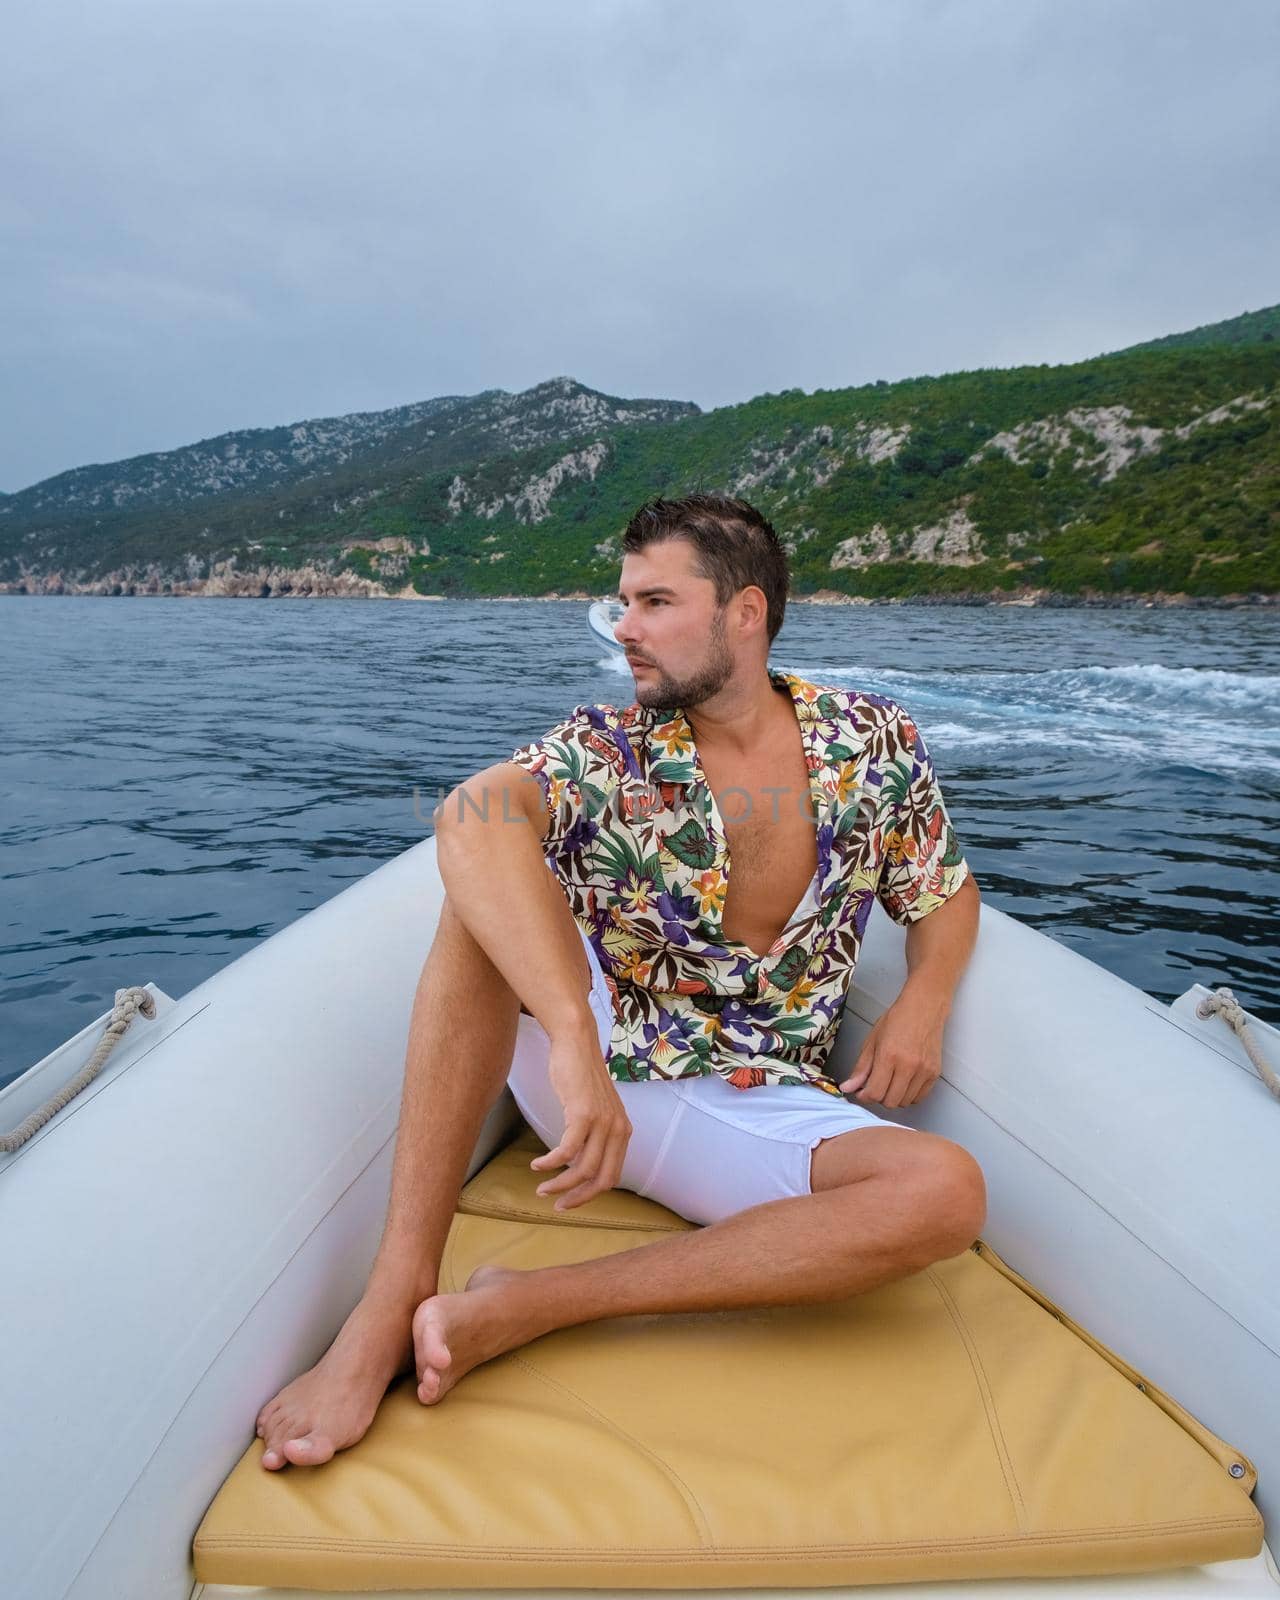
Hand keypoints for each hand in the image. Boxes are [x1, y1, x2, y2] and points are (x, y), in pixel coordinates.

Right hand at [529, 1026, 632, 1210]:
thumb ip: (595, 1135)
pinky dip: (550, 1163)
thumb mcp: (596, 1110)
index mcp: (623, 1131)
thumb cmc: (580, 1075)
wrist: (576, 1043)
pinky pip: (567, 1150)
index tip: (568, 1201)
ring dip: (559, 1184)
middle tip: (555, 1204)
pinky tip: (536, 1165)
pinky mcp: (584, 1113)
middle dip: (577, 1198)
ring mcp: (603, 1122)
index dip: (590, 1195)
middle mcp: (618, 1129)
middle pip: (601, 1180)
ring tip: (540, 1187)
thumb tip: (579, 1163)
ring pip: (583, 1169)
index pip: (612, 1176)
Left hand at [838, 992, 947, 1107]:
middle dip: (878, 1097)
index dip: (865, 1096)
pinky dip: (909, 1095)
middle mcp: (908, 1066)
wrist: (924, 1008)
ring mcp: (923, 1071)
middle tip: (876, 1085)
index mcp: (888, 1056)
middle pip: (890, 1101)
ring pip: (904, 1102)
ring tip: (891, 1081)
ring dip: (894, 1097)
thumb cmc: (897, 1019)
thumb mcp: (872, 1040)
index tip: (862, 1092)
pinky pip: (919, 1097)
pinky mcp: (935, 1073)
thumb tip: (848, 1088)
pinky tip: (904, 1082)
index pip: (875, 1092)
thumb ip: (861, 1068)